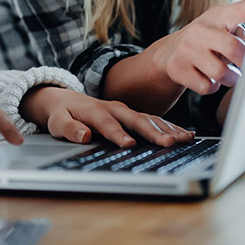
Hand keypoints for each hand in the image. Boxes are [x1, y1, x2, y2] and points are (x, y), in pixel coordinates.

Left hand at [19, 86, 194, 147]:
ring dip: (168, 129)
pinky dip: (171, 128)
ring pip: (150, 120)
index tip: (129, 144)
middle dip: (153, 132)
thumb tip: (84, 135)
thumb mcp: (57, 121)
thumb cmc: (62, 114)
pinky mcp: (134, 115)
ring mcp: (126, 111)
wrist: (66, 100)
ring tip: (184, 139)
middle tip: (168, 143)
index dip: (118, 134)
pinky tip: (187, 134)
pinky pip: (155, 121)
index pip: (108, 125)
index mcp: (96, 111)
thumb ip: (69, 128)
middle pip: (136, 120)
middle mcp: (115, 109)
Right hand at [153, 0, 244, 94]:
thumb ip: (241, 34)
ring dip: (230, 78)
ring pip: (221, 73)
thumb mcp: (221, 28)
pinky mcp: (177, 68)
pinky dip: (212, 86)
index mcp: (218, 16)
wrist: (169, 52)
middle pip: (234, 49)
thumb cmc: (205, 40)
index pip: (242, 9)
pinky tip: (207, 77)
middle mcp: (200, 29)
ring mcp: (186, 48)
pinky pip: (207, 86)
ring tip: (227, 73)